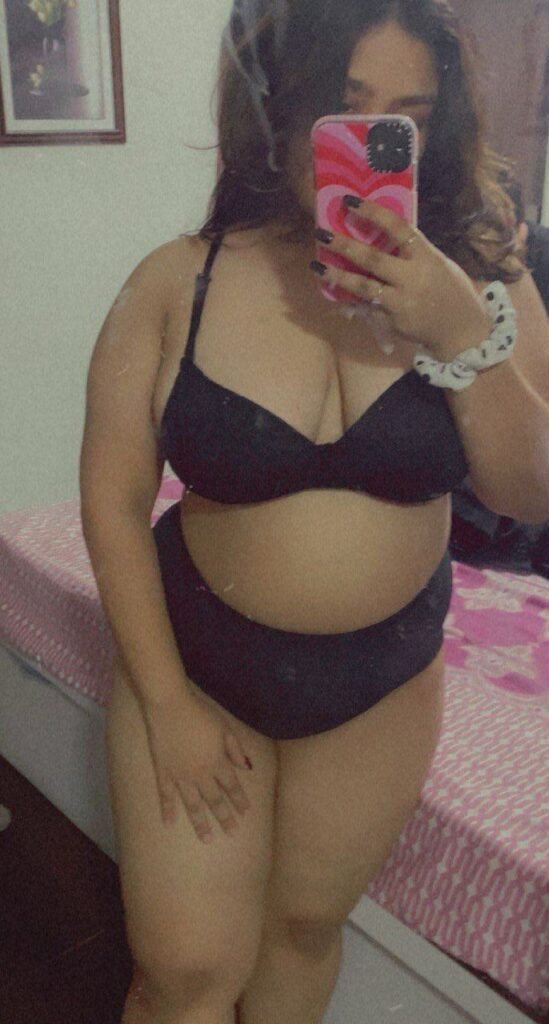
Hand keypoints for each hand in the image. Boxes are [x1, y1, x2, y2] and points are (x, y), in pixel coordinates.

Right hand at [142, 690, 252, 843]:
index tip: (245, 813)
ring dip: (200, 823)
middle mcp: (201, 774)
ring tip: (207, 839)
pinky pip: (165, 796)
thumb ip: (235, 749)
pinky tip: (169, 823)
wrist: (170, 706)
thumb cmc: (200, 713)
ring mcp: (180, 776)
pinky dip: (167, 810)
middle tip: (232, 833)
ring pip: (193, 805)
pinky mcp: (163, 772)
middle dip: (225, 818)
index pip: (232, 786)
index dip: (239, 800)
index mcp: (217, 762)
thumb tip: (247, 768)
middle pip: (215, 801)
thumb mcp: (224, 728)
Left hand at [313, 197, 492, 357]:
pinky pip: (367, 307)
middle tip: (321, 233)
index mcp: (426, 256)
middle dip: (345, 245)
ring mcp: (401, 302)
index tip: (349, 201)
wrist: (462, 331)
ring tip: (317, 266)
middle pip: (373, 259)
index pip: (397, 228)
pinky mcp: (392, 322)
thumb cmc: (451, 290)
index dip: (372, 213)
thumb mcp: (437, 263)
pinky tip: (333, 291)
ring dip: (338, 276)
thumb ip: (411, 252)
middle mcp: (412, 278)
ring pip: (364, 287)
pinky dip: (350, 299)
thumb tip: (380, 235)